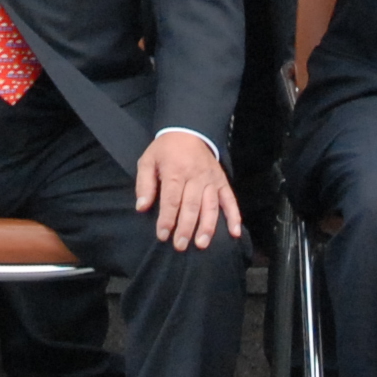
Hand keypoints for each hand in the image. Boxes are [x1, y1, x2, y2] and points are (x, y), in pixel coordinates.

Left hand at [132, 130, 243, 250]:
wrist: (189, 131)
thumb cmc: (165, 150)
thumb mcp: (147, 161)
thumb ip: (144, 184)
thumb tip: (142, 207)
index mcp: (176, 171)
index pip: (172, 199)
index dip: (167, 219)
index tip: (162, 235)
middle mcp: (196, 176)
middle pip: (191, 205)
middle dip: (185, 227)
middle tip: (179, 246)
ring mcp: (211, 180)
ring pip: (210, 205)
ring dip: (207, 226)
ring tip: (201, 244)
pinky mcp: (222, 181)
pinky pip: (230, 200)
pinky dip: (234, 216)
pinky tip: (235, 232)